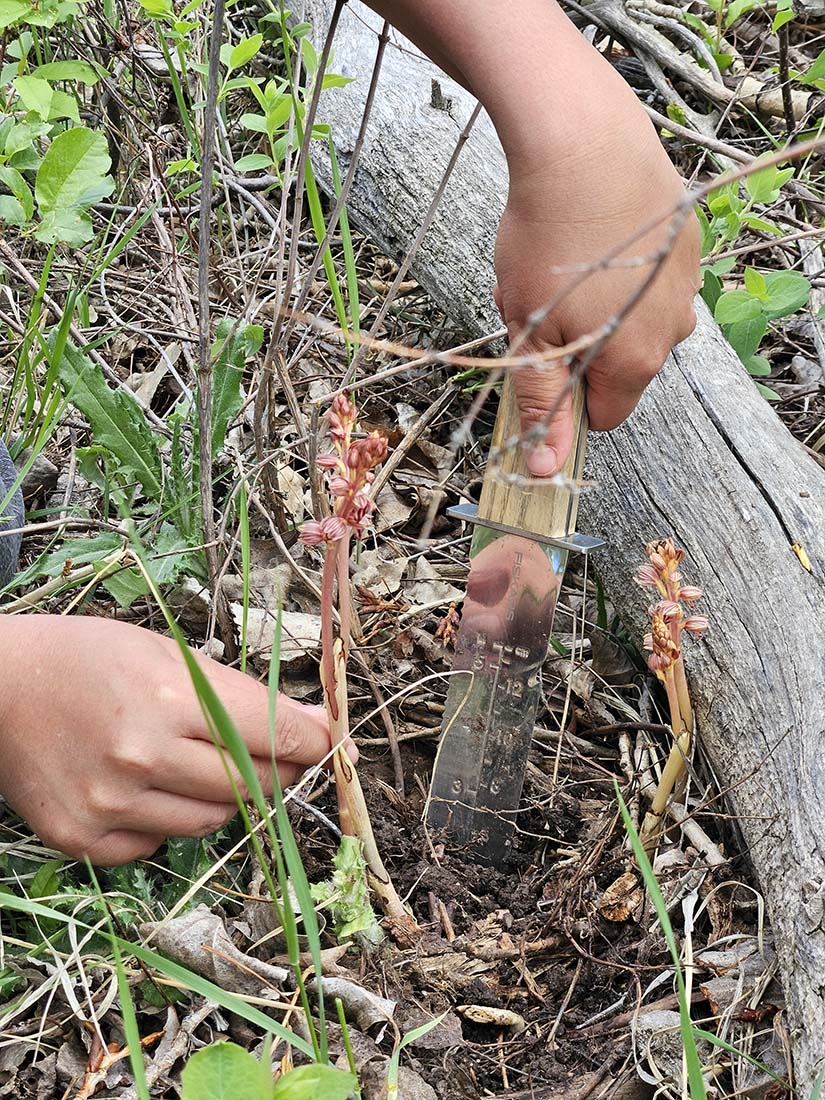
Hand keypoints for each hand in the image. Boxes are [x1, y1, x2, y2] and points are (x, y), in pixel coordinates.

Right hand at [0, 616, 336, 864]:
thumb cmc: (87, 658)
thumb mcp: (166, 652)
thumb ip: (240, 693)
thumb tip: (313, 726)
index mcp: (169, 697)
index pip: (274, 734)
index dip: (312, 742)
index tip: (324, 742)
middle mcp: (142, 756)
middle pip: (252, 787)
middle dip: (279, 772)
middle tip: (278, 756)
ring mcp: (110, 804)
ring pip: (211, 824)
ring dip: (225, 799)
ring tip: (201, 764)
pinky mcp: (82, 839)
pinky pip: (157, 847)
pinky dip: (167, 823)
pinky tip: (150, 788)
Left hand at [494, 111, 700, 475]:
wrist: (584, 145)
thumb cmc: (549, 242)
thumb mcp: (530, 332)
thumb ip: (542, 404)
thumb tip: (546, 471)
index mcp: (635, 363)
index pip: (606, 417)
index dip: (568, 398)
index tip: (541, 362)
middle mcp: (672, 331)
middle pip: (622, 368)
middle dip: (580, 350)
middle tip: (540, 306)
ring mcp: (683, 286)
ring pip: (636, 323)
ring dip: (600, 312)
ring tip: (563, 267)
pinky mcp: (685, 244)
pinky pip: (650, 282)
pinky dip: (622, 274)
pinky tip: (593, 240)